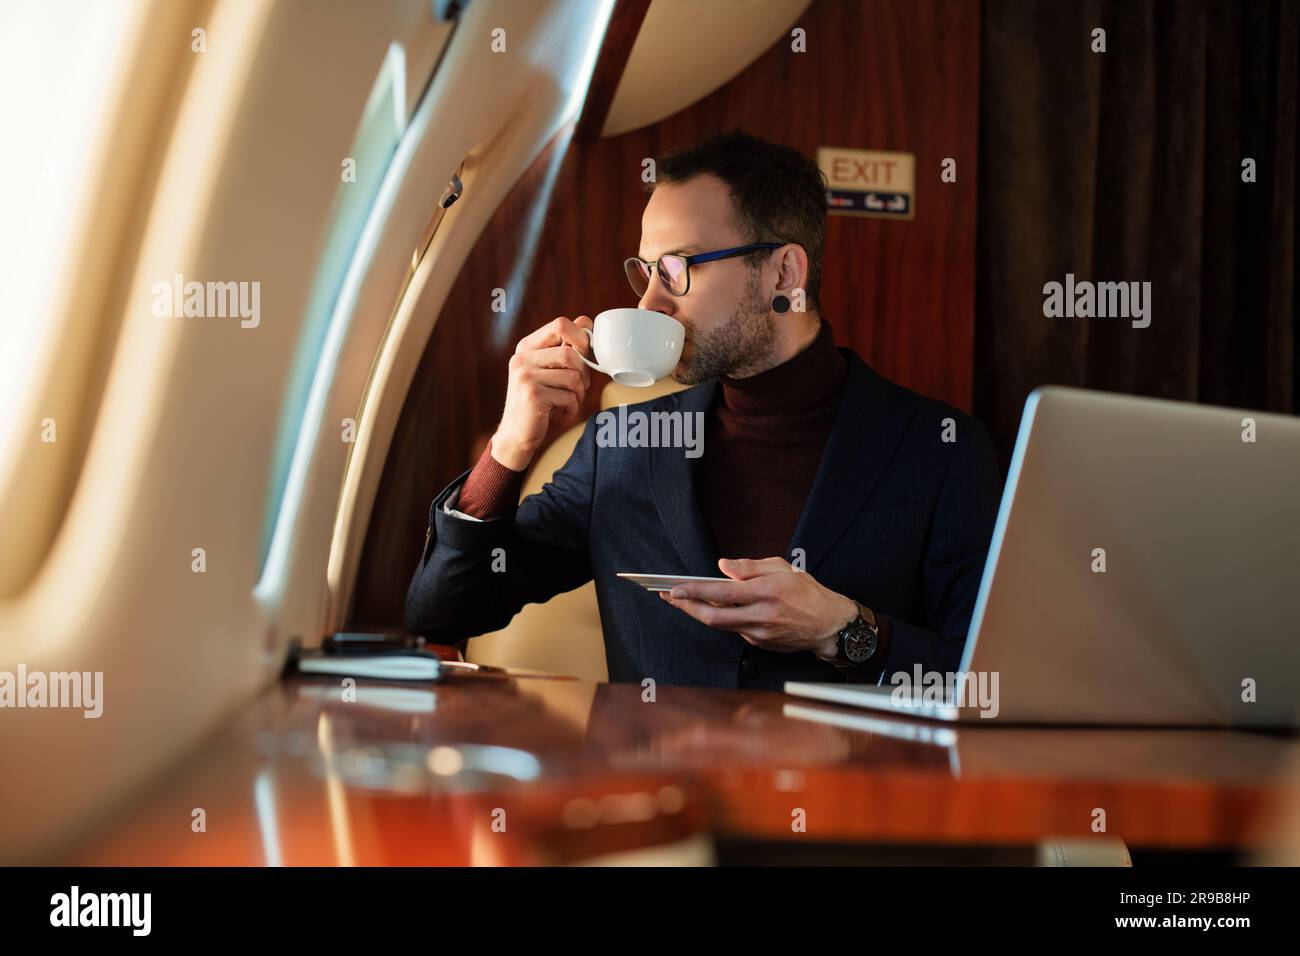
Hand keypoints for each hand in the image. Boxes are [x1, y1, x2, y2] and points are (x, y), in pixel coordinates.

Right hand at [491, 315, 593, 470]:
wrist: (516, 435)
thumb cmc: (539, 402)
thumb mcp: (548, 371)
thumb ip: (562, 349)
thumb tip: (585, 322)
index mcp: (527, 347)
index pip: (560, 324)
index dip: (581, 336)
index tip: (585, 353)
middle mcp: (523, 358)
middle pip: (570, 353)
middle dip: (584, 372)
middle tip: (580, 387)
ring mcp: (526, 376)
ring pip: (573, 376)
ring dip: (579, 393)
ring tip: (569, 401)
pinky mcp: (533, 395)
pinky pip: (569, 397)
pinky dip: (572, 408)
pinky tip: (561, 413)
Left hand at [658, 557, 858, 655]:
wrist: (829, 625)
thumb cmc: (807, 592)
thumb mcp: (782, 568)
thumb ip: (750, 567)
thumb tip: (723, 567)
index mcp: (766, 592)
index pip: (722, 593)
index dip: (695, 592)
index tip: (675, 588)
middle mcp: (761, 615)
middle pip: (713, 616)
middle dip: (686, 607)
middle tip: (668, 597)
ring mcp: (759, 633)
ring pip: (720, 625)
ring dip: (698, 613)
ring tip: (682, 601)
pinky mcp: (759, 643)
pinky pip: (734, 630)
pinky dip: (721, 619)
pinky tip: (712, 609)